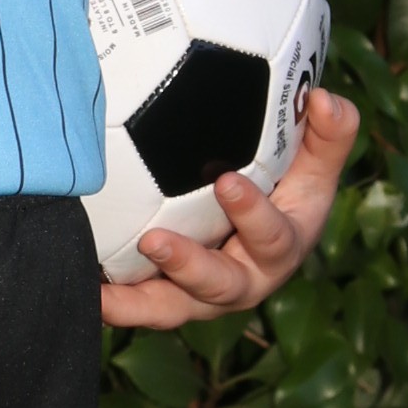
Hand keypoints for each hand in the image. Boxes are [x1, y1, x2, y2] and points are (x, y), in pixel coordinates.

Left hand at [97, 88, 360, 333]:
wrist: (250, 222)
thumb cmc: (287, 187)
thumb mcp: (313, 163)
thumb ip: (330, 133)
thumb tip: (325, 99)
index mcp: (281, 248)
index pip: (273, 238)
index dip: (253, 216)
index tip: (228, 182)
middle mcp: (242, 281)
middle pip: (220, 286)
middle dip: (188, 267)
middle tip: (154, 241)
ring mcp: (199, 295)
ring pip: (169, 308)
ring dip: (136, 301)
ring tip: (103, 290)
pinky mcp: (164, 297)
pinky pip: (134, 304)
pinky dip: (107, 298)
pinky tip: (77, 277)